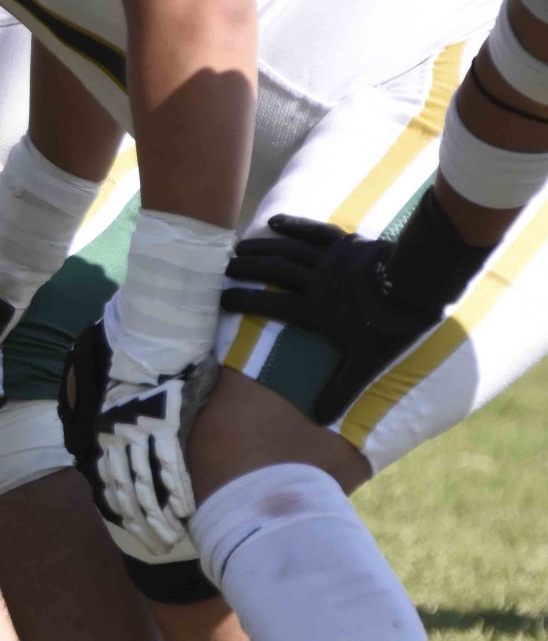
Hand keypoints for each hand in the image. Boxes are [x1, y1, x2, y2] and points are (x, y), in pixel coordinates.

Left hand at [60, 319, 216, 551]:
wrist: (150, 347)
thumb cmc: (138, 379)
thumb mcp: (116, 408)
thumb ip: (118, 435)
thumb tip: (117, 459)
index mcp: (106, 437)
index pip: (112, 484)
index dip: (122, 511)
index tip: (133, 533)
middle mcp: (118, 439)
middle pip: (129, 493)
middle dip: (142, 525)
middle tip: (157, 548)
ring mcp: (141, 433)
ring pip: (147, 485)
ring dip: (159, 516)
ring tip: (171, 540)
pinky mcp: (165, 425)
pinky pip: (170, 465)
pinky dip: (177, 490)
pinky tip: (185, 511)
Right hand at [221, 212, 475, 423]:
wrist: (419, 285)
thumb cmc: (392, 327)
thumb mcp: (366, 363)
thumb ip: (340, 389)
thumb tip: (320, 419)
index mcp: (316, 310)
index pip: (270, 305)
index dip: (243, 302)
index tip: (220, 301)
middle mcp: (316, 281)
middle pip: (272, 272)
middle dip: (244, 271)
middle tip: (222, 271)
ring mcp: (330, 259)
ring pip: (286, 250)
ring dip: (260, 248)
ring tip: (238, 249)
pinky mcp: (345, 243)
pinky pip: (313, 231)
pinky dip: (292, 225)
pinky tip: (273, 222)